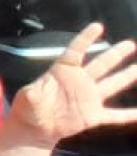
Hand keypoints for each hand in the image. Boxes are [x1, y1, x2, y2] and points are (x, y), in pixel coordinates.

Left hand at [5, 24, 136, 147]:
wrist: (35, 128)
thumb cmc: (29, 108)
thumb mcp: (27, 99)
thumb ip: (32, 94)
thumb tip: (31, 93)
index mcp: (63, 72)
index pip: (76, 51)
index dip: (86, 39)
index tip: (98, 26)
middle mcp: (80, 82)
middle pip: (101, 65)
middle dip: (115, 54)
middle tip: (130, 44)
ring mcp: (88, 98)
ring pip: (112, 84)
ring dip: (126, 76)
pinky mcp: (93, 116)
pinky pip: (115, 116)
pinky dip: (128, 115)